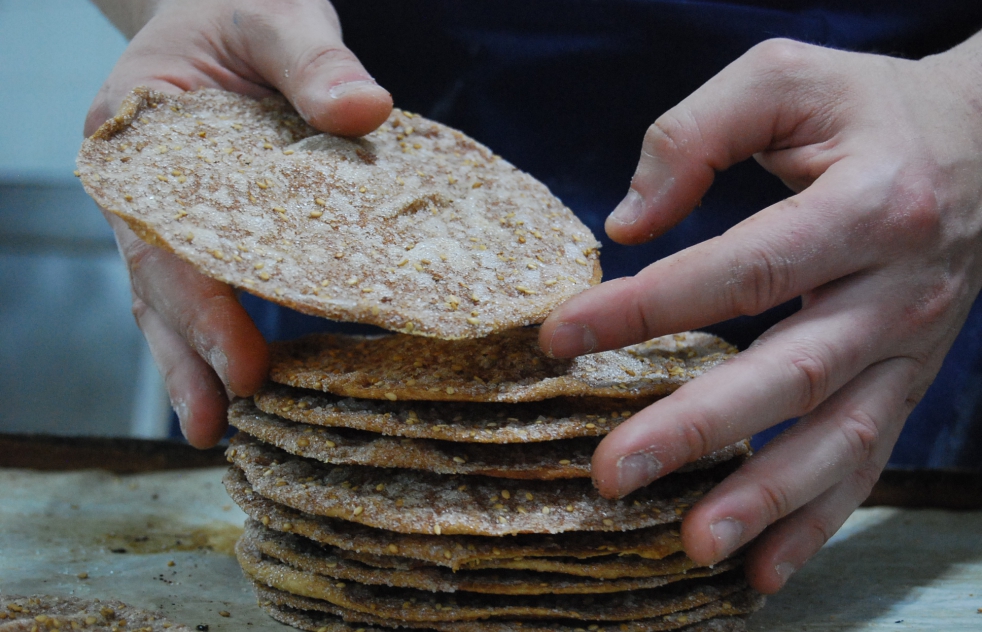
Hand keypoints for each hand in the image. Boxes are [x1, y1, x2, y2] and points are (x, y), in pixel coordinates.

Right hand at [86, 0, 392, 446]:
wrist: (225, 9)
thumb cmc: (245, 9)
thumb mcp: (276, 16)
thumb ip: (312, 60)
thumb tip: (365, 112)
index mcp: (139, 137)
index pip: (166, 237)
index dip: (200, 304)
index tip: (242, 363)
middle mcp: (141, 187)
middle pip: (156, 282)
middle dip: (187, 355)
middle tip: (215, 425)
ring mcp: (166, 212)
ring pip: (170, 296)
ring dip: (191, 360)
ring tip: (213, 429)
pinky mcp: (203, 224)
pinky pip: (203, 281)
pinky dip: (214, 329)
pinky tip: (238, 377)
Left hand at [540, 34, 981, 592]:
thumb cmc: (869, 110)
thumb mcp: (784, 78)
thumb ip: (695, 134)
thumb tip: (625, 225)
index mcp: (865, 205)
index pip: (742, 267)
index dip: (649, 306)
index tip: (561, 337)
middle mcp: (895, 288)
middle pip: (792, 370)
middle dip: (699, 427)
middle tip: (611, 474)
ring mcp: (908, 345)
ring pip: (839, 435)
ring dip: (765, 497)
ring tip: (692, 545)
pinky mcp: (905, 379)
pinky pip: (868, 460)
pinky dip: (819, 520)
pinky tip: (764, 570)